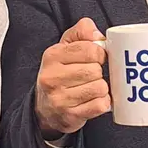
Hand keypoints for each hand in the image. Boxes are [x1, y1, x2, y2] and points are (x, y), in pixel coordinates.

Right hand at [35, 18, 110, 135]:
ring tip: (91, 87)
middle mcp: (52, 77)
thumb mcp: (65, 46)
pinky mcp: (69, 116)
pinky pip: (100, 105)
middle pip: (95, 70)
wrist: (44, 107)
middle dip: (99, 72)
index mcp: (52, 56)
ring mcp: (60, 99)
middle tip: (92, 74)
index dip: (100, 53)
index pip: (90, 49)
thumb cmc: (60, 71)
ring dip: (101, 88)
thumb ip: (82, 31)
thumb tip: (98, 35)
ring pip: (100, 88)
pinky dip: (102, 102)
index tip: (97, 57)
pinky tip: (93, 100)